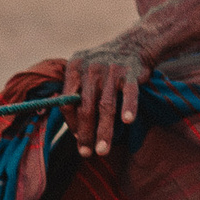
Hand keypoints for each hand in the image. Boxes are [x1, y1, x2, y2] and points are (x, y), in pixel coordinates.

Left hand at [64, 34, 151, 158]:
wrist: (133, 45)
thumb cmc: (104, 67)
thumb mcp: (84, 71)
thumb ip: (75, 93)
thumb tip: (72, 129)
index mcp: (74, 67)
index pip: (66, 101)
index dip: (71, 123)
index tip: (77, 138)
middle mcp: (91, 68)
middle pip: (85, 107)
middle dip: (85, 133)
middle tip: (86, 153)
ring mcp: (111, 70)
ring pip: (106, 106)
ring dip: (104, 130)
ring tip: (103, 150)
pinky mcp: (131, 72)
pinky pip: (129, 93)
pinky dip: (128, 107)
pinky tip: (127, 122)